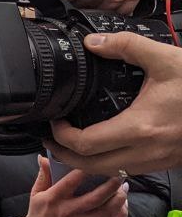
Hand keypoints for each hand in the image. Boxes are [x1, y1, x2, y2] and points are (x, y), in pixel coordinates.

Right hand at [14, 156, 127, 216]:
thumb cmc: (38, 212)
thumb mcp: (36, 192)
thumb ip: (43, 174)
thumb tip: (44, 157)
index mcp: (54, 198)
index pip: (71, 181)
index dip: (86, 170)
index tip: (96, 161)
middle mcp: (68, 211)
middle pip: (96, 198)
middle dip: (112, 185)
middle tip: (119, 174)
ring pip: (107, 211)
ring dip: (120, 198)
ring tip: (124, 187)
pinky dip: (121, 213)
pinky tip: (123, 204)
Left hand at [47, 31, 181, 174]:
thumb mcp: (165, 59)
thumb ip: (125, 46)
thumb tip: (93, 43)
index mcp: (138, 128)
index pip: (84, 144)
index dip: (61, 136)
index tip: (54, 123)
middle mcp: (145, 151)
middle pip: (90, 168)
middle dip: (64, 155)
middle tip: (51, 139)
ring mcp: (157, 161)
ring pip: (109, 173)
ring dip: (86, 163)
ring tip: (71, 144)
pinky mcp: (166, 162)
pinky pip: (129, 170)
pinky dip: (109, 163)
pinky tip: (105, 147)